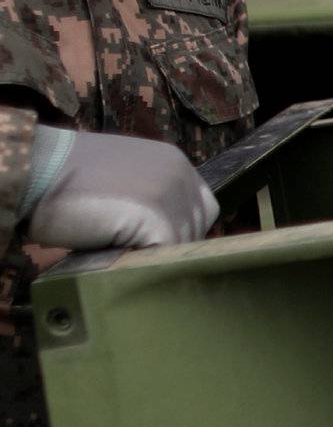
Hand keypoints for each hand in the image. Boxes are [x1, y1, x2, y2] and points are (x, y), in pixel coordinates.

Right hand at [22, 127, 218, 249]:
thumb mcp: (123, 179)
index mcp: (175, 162)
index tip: (150, 242)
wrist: (37, 171)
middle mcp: (181, 174)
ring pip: (181, 246)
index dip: (179, 230)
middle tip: (129, 250)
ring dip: (153, 256)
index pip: (201, 209)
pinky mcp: (156, 218)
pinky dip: (143, 263)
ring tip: (118, 249)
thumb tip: (166, 237)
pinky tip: (117, 255)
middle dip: (167, 246)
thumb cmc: (67, 180)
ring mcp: (171, 195)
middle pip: (196, 229)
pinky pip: (165, 257)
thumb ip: (151, 198)